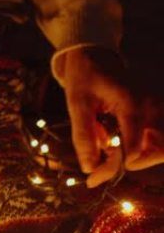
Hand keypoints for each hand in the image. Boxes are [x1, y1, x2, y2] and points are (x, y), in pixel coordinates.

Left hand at [57, 47, 163, 186]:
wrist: (96, 55)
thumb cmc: (85, 76)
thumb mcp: (77, 104)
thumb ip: (84, 135)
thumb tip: (88, 167)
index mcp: (133, 103)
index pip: (133, 148)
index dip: (112, 168)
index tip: (92, 178)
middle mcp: (153, 105)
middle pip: (157, 151)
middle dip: (130, 164)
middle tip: (101, 169)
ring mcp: (159, 107)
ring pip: (161, 147)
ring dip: (139, 158)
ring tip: (111, 156)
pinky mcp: (158, 110)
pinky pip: (158, 139)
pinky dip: (142, 148)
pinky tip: (119, 146)